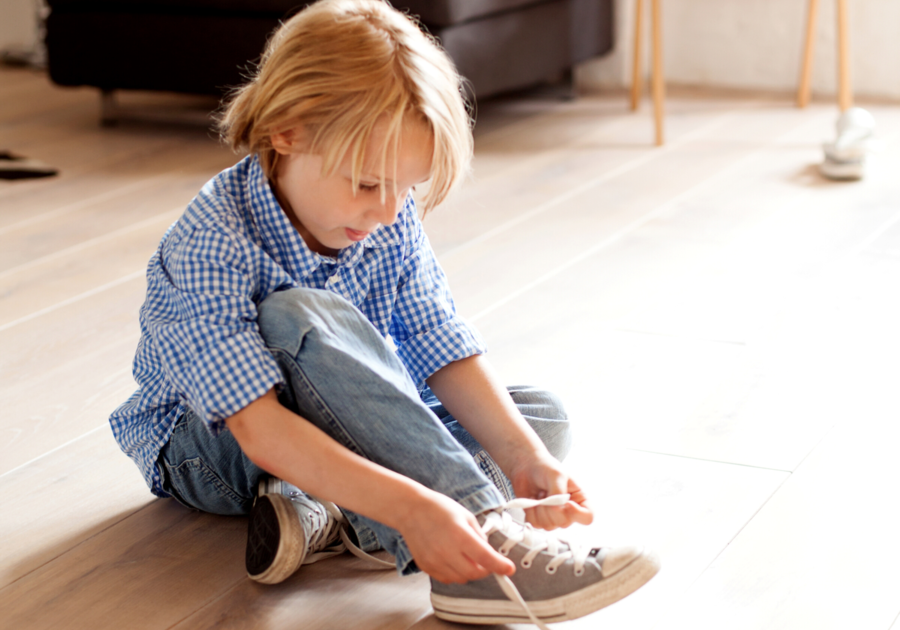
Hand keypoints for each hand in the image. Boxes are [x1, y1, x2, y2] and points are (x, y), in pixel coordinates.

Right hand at [397, 490, 514, 583]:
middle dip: (485, 569)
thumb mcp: (466, 516)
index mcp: (460, 535)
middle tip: (486, 560)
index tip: (509, 569)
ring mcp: (435, 561)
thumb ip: (479, 536)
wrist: (410, 510)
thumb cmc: (438, 509)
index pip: (485, 558)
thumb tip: (488, 553)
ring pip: (461, 579)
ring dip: (469, 572)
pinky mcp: (426, 566)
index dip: (500, 566)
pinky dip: (454, 573)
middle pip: (475, 573)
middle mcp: (446, 551)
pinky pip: (447, 578)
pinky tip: (452, 558)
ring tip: (465, 555)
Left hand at [507, 452, 593, 529]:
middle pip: (564, 523)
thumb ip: (558, 493)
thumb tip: (556, 510)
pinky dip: (531, 511)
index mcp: (580, 499)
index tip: (566, 502)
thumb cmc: (546, 467)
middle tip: (546, 492)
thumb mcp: (557, 475)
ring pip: (548, 526)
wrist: (528, 466)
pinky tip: (533, 500)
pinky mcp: (539, 519)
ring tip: (540, 494)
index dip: (576, 513)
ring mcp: (554, 517)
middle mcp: (568, 511)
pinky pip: (535, 524)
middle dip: (551, 508)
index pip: (587, 517)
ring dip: (539, 509)